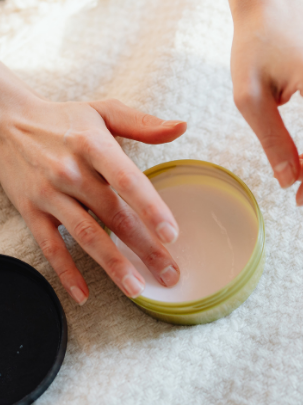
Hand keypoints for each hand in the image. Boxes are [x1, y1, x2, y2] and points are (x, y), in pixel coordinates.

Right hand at [0, 64, 185, 304]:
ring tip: (136, 289)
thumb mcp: (104, 111)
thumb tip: (181, 126)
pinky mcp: (31, 210)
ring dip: (112, 265)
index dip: (150, 208)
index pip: (127, 181)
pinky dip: (66, 271)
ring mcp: (49, 193)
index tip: (171, 235)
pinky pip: (49, 245)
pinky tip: (84, 293)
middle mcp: (71, 171)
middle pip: (113, 216)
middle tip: (169, 274)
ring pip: (85, 235)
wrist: (3, 119)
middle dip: (144, 248)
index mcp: (94, 145)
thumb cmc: (64, 118)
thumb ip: (144, 123)